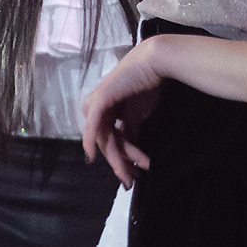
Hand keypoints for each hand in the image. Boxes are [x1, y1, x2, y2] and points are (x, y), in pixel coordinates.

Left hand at [80, 39, 164, 186]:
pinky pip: (95, 126)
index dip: (121, 161)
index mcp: (105, 112)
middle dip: (121, 164)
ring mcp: (96, 104)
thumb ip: (130, 131)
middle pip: (107, 144)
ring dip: (123, 156)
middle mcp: (96, 109)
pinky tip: (91, 156)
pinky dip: (92, 140)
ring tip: (142, 166)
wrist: (154, 64)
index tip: (133, 176)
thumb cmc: (148, 85)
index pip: (111, 142)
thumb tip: (131, 153)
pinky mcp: (99, 101)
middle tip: (131, 182)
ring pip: (107, 140)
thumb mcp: (138, 115)